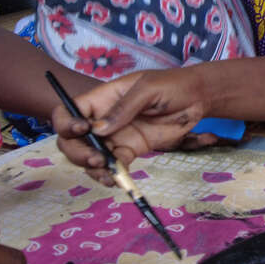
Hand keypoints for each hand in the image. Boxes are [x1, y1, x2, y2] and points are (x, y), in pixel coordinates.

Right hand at [54, 69, 209, 182]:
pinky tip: (119, 178)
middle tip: (96, 160)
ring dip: (93, 169)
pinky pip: (115, 164)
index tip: (81, 131)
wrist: (198, 98)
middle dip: (78, 152)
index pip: (69, 111)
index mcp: (101, 98)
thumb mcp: (148, 89)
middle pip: (73, 139)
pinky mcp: (131, 149)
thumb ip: (124, 108)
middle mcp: (103, 119)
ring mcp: (116, 135)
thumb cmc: (172, 84)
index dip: (66, 123)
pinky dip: (114, 173)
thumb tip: (98, 130)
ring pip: (91, 156)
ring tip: (107, 174)